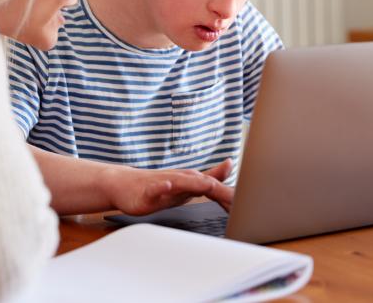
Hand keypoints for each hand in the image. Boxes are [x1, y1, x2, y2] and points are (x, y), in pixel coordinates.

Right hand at [102, 159, 233, 215]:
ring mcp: (163, 183)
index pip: (216, 186)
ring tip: (209, 186)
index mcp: (191, 180)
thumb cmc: (156, 185)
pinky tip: (167, 185)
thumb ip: (209, 175)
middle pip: (204, 183)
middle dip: (222, 192)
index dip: (232, 197)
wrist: (123, 184)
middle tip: (239, 203)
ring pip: (181, 181)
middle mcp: (180, 178)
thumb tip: (230, 165)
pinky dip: (162, 186)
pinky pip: (155, 188)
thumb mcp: (186, 182)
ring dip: (195, 183)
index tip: (249, 208)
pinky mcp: (147, 190)